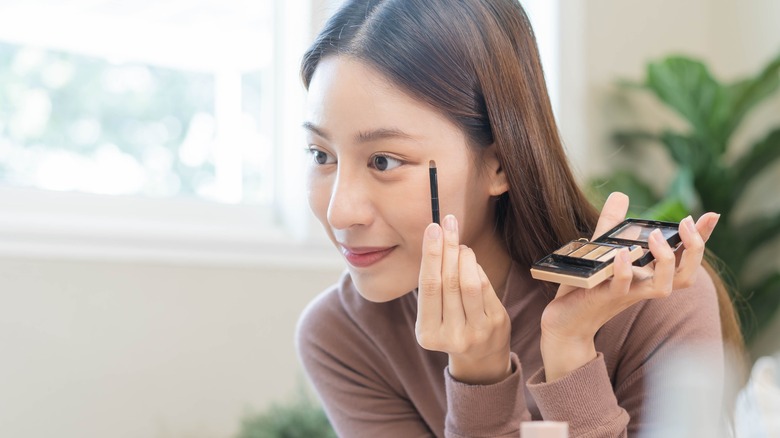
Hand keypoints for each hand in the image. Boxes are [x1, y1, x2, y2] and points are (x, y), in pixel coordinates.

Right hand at [415, 214, 510, 384]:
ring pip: (469, 283)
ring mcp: (476, 332)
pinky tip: (470, 260)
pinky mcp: (496, 324)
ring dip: (464, 256)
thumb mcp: (434, 315)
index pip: (429, 287)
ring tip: (459, 244)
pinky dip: (476, 268)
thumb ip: (434, 285)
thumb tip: (437, 240)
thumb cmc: (451, 326)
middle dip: (447, 247)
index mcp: (428, 334)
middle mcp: (451, 336)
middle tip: (447, 223)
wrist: (480, 357)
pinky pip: (485, 287)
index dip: (430, 255)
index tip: (432, 229)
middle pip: (448, 282)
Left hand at [539, 192, 719, 380]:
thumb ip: (612, 225)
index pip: (683, 258)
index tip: (712, 216)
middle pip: (685, 276)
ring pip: (662, 287)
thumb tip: (621, 196)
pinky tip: (623, 253)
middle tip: (687, 223)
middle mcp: (643, 286)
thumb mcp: (602, 250)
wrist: (565, 322)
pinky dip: (624, 271)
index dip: (701, 239)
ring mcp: (627, 295)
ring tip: (657, 236)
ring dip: (664, 261)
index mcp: (648, 274)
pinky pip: (621, 287)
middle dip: (693, 250)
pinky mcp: (604, 298)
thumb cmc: (586, 287)